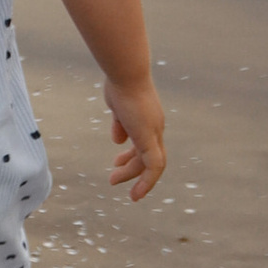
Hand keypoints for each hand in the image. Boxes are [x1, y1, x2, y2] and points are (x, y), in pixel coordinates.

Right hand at [105, 75, 165, 200]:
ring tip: (113, 181)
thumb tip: (118, 139)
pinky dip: (147, 182)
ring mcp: (154, 132)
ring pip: (148, 163)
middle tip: (114, 177)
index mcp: (148, 118)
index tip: (118, 160)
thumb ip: (120, 122)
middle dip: (132, 167)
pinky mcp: (149, 138)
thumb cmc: (119, 82)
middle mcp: (154, 126)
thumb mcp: (117, 105)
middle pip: (148, 154)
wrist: (126, 72)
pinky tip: (136, 195)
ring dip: (132, 175)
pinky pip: (153, 167)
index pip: (145, 142)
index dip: (133, 154)